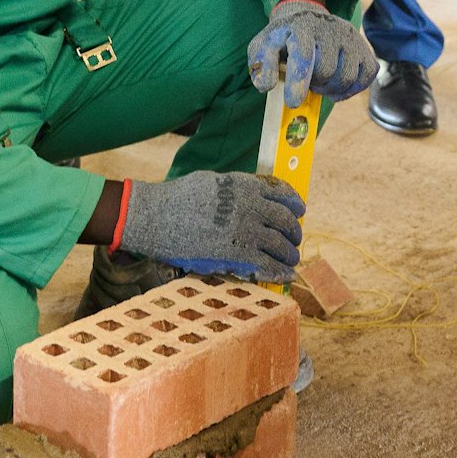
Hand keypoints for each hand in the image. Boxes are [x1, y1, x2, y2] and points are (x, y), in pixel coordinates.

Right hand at [118, 170, 305, 283]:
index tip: (299, 209)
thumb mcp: (213, 182)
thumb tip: (251, 196)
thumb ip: (236, 189)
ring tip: (291, 259)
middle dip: (294, 231)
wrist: (157, 216)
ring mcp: (246, 232)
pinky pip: (267, 265)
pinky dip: (280, 272)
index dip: (294, 204)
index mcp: (246, 186)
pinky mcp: (237, 255)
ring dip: (289, 254)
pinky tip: (285, 275)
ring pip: (281, 245)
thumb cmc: (178, 198)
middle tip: (295, 239)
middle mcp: (251, 207)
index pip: (282, 193)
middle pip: (286, 221)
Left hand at [247, 0, 377, 106]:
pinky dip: (350, 89)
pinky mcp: (365, 48)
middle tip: (306, 83)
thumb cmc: (285, 38)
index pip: (304, 57)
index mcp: (302, 27)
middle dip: (314, 84)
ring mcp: (351, 38)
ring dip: (331, 89)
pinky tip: (336, 86)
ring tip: (319, 83)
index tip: (292, 102)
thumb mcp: (263, 46)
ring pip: (346, 77)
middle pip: (326, 71)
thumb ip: (261, 65)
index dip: (298, 82)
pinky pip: (365, 77)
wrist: (309, 19)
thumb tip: (266, 86)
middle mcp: (331, 29)